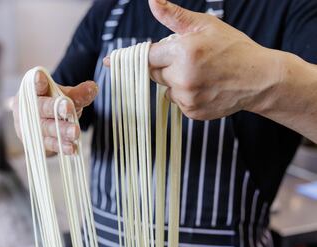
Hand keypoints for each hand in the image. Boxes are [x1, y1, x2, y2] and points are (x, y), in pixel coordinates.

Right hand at [12, 71, 97, 154]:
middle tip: (69, 108)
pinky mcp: (36, 143)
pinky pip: (50, 144)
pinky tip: (72, 148)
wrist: (37, 123)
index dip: (37, 81)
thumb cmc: (50, 104)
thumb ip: (77, 93)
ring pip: (47, 128)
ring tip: (75, 132)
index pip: (34, 85)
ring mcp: (30, 127)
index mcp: (33, 90)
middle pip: (41, 107)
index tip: (41, 77)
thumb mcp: (63, 96)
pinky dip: (62, 146)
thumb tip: (93, 88)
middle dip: (55, 108)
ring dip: (61, 130)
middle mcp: (28, 108)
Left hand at [104, 0, 281, 120]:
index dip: (132, 56)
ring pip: (166, 88)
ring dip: (175, 81)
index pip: (146, 55)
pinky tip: (204, 87)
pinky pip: (177, 102)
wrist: (260, 79)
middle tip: (187, 59)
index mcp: (183, 52)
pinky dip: (185, 95)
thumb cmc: (233, 48)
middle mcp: (182, 77)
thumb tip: (151, 1)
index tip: (108, 60)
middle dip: (165, 65)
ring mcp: (187, 98)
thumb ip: (174, 16)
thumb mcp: (205, 26)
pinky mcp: (193, 112)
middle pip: (154, 72)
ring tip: (201, 74)